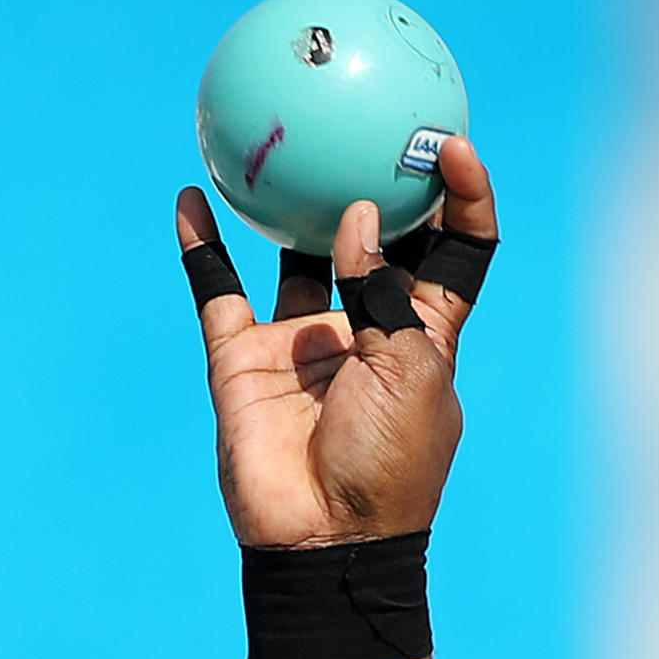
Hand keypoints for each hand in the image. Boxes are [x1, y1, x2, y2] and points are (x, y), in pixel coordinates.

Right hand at [178, 136, 497, 549]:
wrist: (324, 541)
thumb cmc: (390, 463)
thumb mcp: (410, 372)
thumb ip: (384, 292)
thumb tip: (358, 219)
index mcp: (426, 332)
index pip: (459, 253)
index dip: (466, 199)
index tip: (455, 147)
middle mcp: (366, 325)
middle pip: (378, 238)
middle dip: (379, 180)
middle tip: (369, 116)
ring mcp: (302, 340)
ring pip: (295, 252)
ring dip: (290, 201)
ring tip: (281, 134)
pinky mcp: (244, 356)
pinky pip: (216, 288)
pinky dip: (202, 244)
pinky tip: (192, 194)